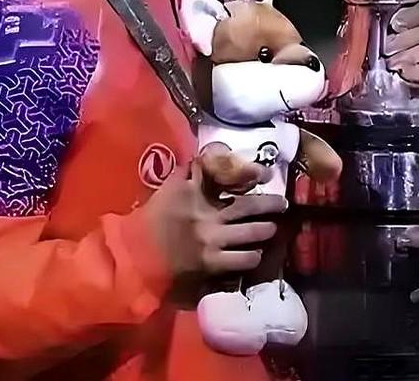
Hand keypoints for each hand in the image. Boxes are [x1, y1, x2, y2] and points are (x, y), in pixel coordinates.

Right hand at [139, 151, 285, 304]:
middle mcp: (208, 214)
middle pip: (248, 205)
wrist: (136, 255)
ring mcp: (211, 239)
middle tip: (282, 204)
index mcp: (195, 192)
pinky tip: (255, 254)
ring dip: (265, 230)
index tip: (265, 174)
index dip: (250, 172)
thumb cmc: (151, 220)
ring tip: (271, 229)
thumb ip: (190, 173)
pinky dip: (252, 256)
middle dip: (269, 204)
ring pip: (251, 232)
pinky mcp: (211, 263)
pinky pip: (241, 259)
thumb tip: (211, 156)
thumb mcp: (169, 188)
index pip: (225, 173)